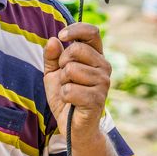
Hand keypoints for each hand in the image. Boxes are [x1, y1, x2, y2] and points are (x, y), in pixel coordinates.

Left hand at [43, 23, 111, 146]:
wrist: (72, 125)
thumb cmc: (66, 95)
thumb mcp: (53, 72)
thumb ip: (51, 55)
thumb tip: (54, 40)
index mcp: (96, 56)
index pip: (92, 32)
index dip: (75, 30)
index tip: (62, 36)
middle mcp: (104, 67)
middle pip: (76, 49)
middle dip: (62, 62)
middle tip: (65, 77)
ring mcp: (103, 83)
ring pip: (71, 70)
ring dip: (63, 82)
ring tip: (70, 91)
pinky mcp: (97, 100)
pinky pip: (70, 89)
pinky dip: (64, 96)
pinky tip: (71, 102)